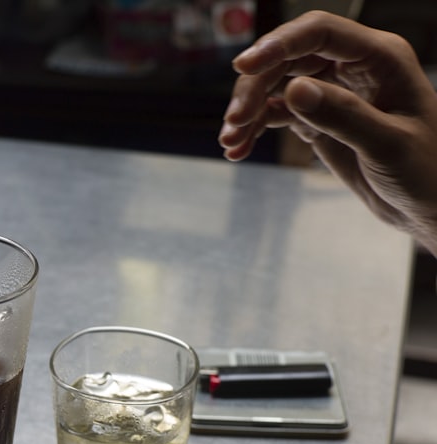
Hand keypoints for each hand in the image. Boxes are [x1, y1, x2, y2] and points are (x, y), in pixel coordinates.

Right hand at [218, 11, 436, 254]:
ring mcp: (333, 91)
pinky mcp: (319, 117)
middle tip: (234, 121)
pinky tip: (238, 150)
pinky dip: (255, 129)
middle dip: (254, 87)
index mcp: (380, 58)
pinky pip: (277, 113)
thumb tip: (293, 90)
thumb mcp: (387, 144)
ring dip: (249, 110)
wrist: (428, 206)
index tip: (244, 66)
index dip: (279, 44)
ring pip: (276, 85)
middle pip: (288, 59)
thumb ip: (342, 115)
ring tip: (231, 141)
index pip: (320, 33)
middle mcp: (353, 67)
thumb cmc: (425, 171)